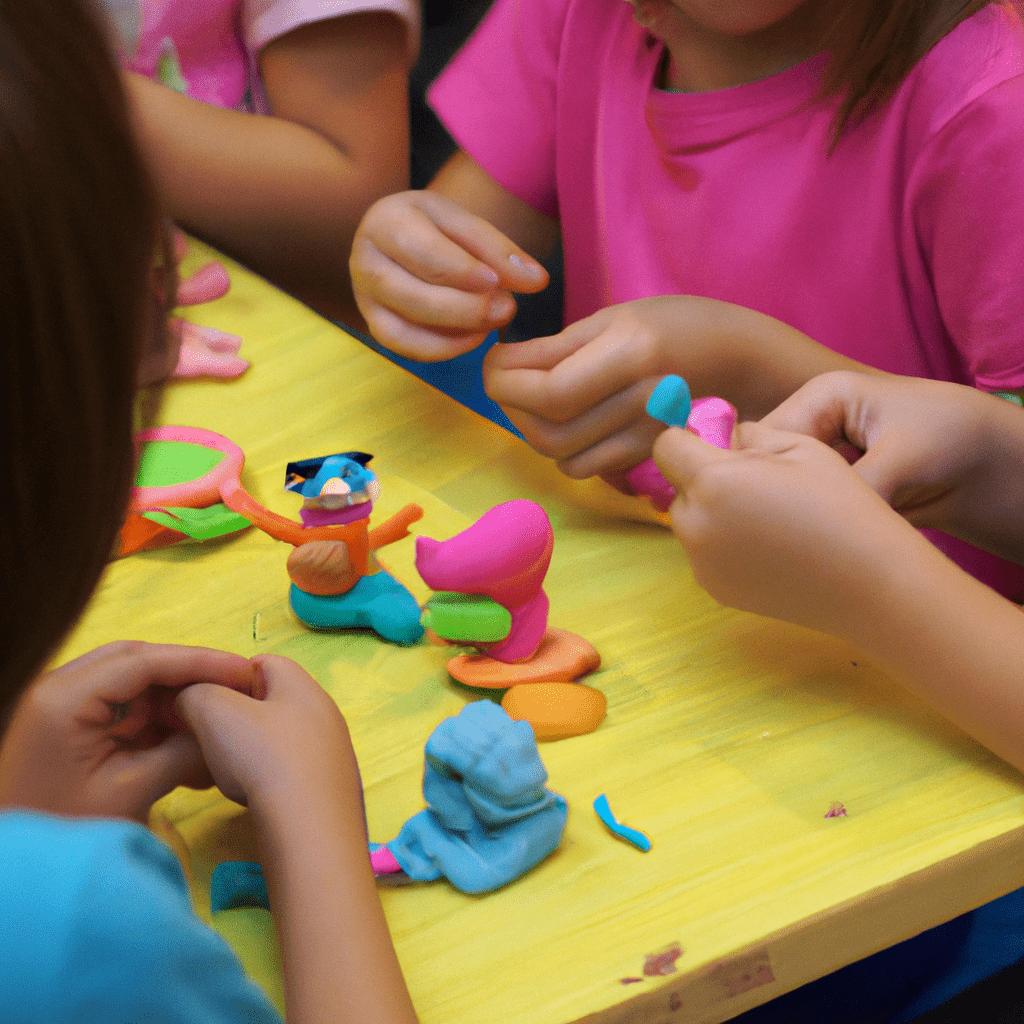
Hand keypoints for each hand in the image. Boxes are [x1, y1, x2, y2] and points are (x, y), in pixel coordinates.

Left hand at [0, 642, 260, 822]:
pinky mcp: (75, 726)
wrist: (18, 873)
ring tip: (220, 718)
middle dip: (191, 673)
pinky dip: (162, 721)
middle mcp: (62, 689)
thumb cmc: (64, 831)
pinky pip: (128, 709)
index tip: (244, 671)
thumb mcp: (129, 792)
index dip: (200, 661)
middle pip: (140, 661)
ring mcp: (67, 706)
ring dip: (178, 698)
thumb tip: (225, 728)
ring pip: (137, 683)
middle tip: (237, 685)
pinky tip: (193, 743)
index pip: (144, 661)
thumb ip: (182, 751)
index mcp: (66, 698)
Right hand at [174, 655, 360, 817]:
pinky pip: (293, 772)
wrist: (310, 831)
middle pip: (272, 702)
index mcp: (304, 686)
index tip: (203, 702)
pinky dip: (270, 779)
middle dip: (237, 716)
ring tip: (228, 773)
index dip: (228, 676)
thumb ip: (195, 695)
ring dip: (252, 751)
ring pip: (281, 739)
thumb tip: (189, 701)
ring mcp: (333, 753)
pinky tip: (254, 797)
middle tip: (210, 739)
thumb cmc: (263, 758)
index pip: (264, 662)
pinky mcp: (332, 789)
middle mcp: (326, 714)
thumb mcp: (214, 713)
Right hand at [350, 190, 547, 360]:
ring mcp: (364, 297)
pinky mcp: (374, 324)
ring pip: (405, 327)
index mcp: (386, 220)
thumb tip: (537, 281)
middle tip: (507, 308)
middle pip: (412, 296)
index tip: (498, 283)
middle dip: (465, 308)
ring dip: (456, 331)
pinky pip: (405, 347)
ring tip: (493, 322)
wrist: (405, 238)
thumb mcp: (467, 225)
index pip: (425, 254)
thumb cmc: (438, 229)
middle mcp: (365, 260)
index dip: (464, 273)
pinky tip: (474, 338)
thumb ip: (499, 251)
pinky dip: (442, 349)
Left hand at [484, 298, 688, 478]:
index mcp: (631, 352)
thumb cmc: (672, 324)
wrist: (737, 357)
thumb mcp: (613, 317)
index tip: (492, 363)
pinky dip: (559, 450)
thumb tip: (503, 366)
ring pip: (561, 456)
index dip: (506, 383)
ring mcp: (646, 435)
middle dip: (510, 406)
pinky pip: (583, 468)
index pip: (550, 391)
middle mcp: (641, 400)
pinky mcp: (645, 455)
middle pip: (550, 430)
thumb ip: (557, 347)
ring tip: (528, 400)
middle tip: (504, 381)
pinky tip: (562, 422)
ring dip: (530, 429)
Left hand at [652, 421, 921, 641]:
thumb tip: (722, 436)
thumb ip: (748, 434)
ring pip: (690, 521)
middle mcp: (696, 524)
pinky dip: (724, 544)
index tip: (716, 442)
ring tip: (767, 517)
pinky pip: (705, 553)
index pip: (666, 446)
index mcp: (713, 481)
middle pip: (678, 487)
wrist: (868, 582)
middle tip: (757, 485)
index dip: (688, 438)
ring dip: (713, 512)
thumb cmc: (840, 505)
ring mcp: (702, 562)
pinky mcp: (714, 588)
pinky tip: (770, 547)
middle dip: (704, 478)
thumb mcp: (799, 446)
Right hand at [760, 372, 1023, 561]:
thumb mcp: (901, 459)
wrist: (991, 464)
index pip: (765, 437)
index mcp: (822, 397)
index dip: (761, 474)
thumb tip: (814, 521)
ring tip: (803, 539)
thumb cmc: (954, 437)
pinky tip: (815, 543)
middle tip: (785, 531)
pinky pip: (804, 509)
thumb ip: (855, 487)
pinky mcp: (831, 486)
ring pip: (781, 491)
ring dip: (791, 515)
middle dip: (773, 497)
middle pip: (766, 465)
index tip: (769, 513)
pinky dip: (809, 526)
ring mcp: (821, 457)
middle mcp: (814, 425)